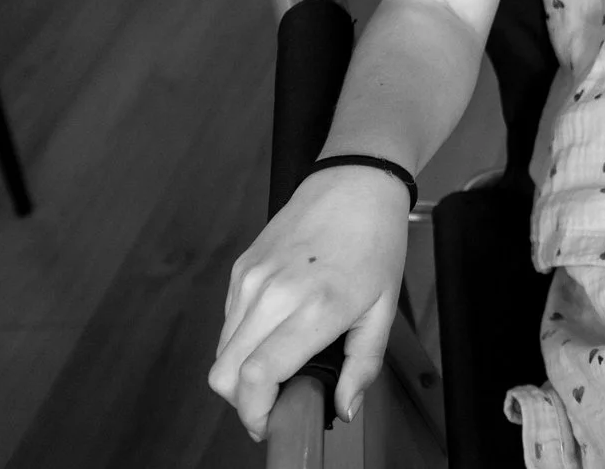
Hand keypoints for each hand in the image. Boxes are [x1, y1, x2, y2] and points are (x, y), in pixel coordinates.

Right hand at [209, 167, 410, 438]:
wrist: (355, 181)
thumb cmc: (375, 241)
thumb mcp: (382, 308)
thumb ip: (362, 365)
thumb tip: (344, 408)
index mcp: (314, 307)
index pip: (257, 377)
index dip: (256, 413)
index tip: (272, 424)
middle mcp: (273, 293)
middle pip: (224, 374)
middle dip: (244, 401)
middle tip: (276, 402)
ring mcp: (251, 279)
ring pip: (221, 352)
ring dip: (242, 372)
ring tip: (280, 365)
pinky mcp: (240, 268)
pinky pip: (228, 322)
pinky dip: (243, 340)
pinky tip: (275, 329)